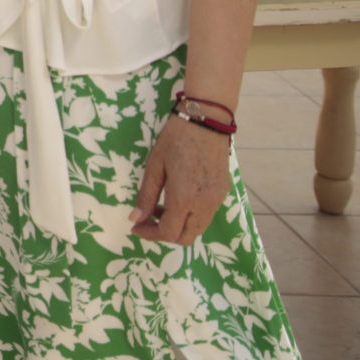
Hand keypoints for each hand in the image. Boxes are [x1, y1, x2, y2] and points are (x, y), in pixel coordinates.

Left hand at [133, 115, 231, 243]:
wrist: (206, 121)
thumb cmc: (175, 139)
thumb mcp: (154, 166)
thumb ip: (146, 196)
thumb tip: (135, 218)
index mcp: (184, 197)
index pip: (169, 233)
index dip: (150, 234)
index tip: (136, 226)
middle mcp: (205, 204)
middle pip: (186, 238)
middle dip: (164, 234)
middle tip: (147, 219)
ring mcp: (217, 200)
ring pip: (197, 229)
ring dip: (178, 226)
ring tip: (161, 206)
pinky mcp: (224, 193)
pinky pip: (206, 216)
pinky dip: (190, 217)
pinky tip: (178, 199)